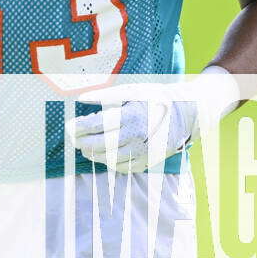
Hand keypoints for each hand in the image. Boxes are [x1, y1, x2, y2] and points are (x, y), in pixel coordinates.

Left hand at [67, 85, 193, 173]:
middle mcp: (137, 136)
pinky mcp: (149, 160)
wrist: (187, 113)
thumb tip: (81, 98)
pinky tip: (105, 156)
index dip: (79, 128)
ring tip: (86, 148)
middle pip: (100, 145)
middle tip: (73, 139)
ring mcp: (144, 151)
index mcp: (131, 116)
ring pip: (110, 159)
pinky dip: (111, 164)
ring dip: (94, 155)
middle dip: (82, 143)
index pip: (97, 126)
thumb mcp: (132, 90)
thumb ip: (105, 95)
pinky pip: (125, 168)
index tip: (69, 126)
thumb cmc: (156, 97)